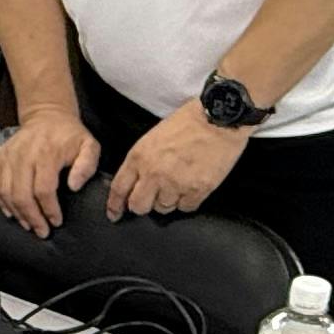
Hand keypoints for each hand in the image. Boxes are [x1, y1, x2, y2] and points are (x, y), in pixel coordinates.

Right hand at [0, 107, 100, 237]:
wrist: (47, 116)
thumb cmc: (67, 133)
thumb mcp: (89, 145)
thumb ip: (86, 166)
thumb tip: (75, 185)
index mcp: (47, 153)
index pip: (43, 189)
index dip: (49, 210)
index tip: (55, 220)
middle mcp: (24, 154)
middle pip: (22, 195)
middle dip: (32, 218)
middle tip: (41, 230)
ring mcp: (9, 156)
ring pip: (6, 192)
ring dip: (16, 213)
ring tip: (28, 224)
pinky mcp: (0, 158)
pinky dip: (1, 201)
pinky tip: (11, 211)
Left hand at [110, 106, 249, 217]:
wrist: (218, 118)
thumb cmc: (188, 122)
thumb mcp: (153, 137)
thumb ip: (142, 160)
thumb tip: (136, 181)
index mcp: (139, 157)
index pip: (119, 188)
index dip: (115, 205)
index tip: (114, 214)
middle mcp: (154, 173)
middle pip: (139, 206)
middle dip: (143, 204)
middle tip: (152, 198)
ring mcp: (176, 184)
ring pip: (163, 208)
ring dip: (168, 200)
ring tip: (179, 183)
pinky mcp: (197, 190)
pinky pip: (186, 207)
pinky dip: (188, 200)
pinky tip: (192, 186)